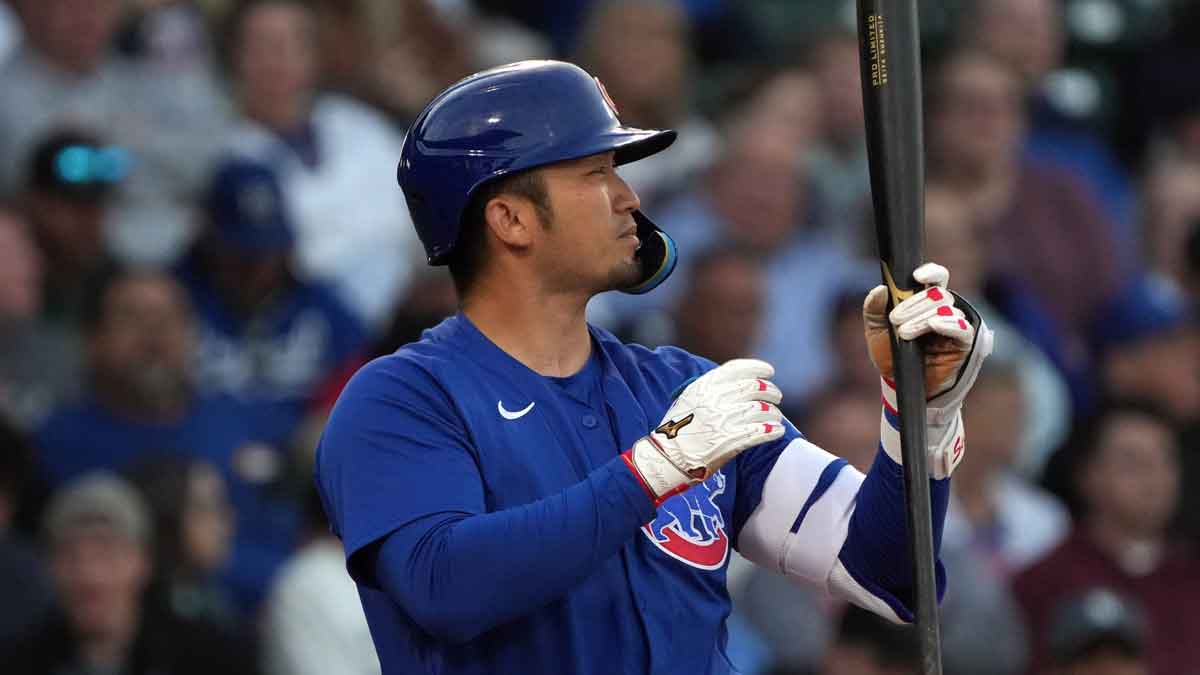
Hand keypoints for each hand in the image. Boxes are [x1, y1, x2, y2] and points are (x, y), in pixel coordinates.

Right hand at [623, 359, 784, 500]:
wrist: (667, 458)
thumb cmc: (677, 429)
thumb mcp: (689, 399)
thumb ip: (710, 388)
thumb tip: (739, 382)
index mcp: (703, 386)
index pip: (737, 368)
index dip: (757, 368)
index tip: (769, 372)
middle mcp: (715, 399)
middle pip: (754, 388)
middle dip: (770, 391)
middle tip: (776, 397)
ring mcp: (724, 419)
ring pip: (762, 410)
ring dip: (773, 413)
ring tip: (775, 417)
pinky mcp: (732, 440)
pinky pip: (761, 431)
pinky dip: (772, 430)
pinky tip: (776, 431)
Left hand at [863, 263, 977, 398]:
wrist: (898, 382)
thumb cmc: (890, 353)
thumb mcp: (875, 330)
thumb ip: (873, 308)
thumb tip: (880, 289)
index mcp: (924, 300)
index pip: (936, 278)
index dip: (930, 272)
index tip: (916, 277)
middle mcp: (942, 309)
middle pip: (937, 293)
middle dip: (914, 304)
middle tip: (895, 319)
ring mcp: (954, 325)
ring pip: (945, 309)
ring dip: (922, 318)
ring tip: (904, 333)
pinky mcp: (963, 342)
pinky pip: (961, 327)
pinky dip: (947, 324)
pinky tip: (933, 325)